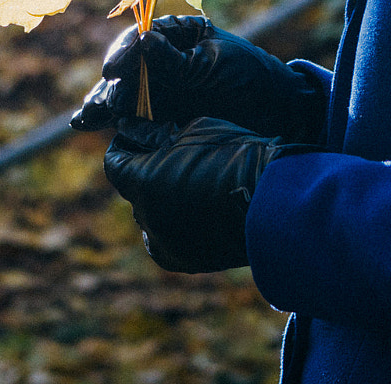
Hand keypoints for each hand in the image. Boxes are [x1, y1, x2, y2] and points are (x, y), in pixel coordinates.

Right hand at [69, 15, 326, 142]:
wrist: (278, 117)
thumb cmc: (251, 78)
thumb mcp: (215, 64)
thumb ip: (177, 59)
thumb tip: (143, 39)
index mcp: (179, 36)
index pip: (141, 39)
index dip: (124, 54)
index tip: (113, 72)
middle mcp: (163, 62)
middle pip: (126, 71)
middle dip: (109, 87)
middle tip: (96, 105)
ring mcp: (161, 91)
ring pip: (123, 96)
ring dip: (104, 105)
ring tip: (85, 118)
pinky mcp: (161, 118)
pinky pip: (132, 118)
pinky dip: (114, 122)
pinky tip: (90, 124)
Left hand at [103, 116, 311, 272]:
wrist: (276, 201)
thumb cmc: (237, 156)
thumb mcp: (196, 130)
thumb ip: (156, 134)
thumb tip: (133, 130)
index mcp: (143, 181)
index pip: (114, 163)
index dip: (125, 146)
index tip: (139, 137)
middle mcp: (146, 217)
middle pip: (133, 191)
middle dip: (146, 172)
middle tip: (174, 157)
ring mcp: (165, 243)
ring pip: (150, 216)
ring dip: (160, 200)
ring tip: (192, 184)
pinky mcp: (185, 260)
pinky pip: (166, 239)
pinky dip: (173, 225)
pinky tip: (198, 210)